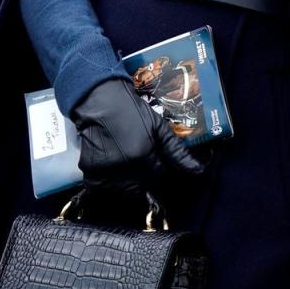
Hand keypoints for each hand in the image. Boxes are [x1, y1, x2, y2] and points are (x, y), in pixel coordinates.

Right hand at [71, 78, 206, 200]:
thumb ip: (176, 151)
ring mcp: (105, 173)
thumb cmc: (129, 108)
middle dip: (145, 173)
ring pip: (126, 189)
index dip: (158, 163)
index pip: (160, 174)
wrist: (98, 99)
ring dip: (129, 179)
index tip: (151, 152)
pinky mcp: (91, 174)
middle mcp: (124, 169)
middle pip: (143, 185)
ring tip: (124, 157)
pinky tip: (111, 161)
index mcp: (142, 156)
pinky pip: (106, 187)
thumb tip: (198, 170)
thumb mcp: (157, 125)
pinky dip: (110, 180)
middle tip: (138, 154)